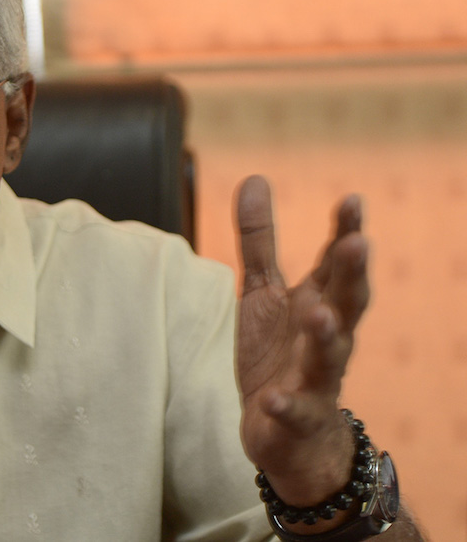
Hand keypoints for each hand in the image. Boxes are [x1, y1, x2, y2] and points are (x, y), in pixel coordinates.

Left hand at [234, 176, 368, 506]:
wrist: (288, 434)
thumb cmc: (280, 354)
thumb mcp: (263, 292)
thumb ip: (259, 240)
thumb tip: (253, 177)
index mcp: (319, 304)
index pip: (336, 265)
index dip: (345, 232)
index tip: (352, 199)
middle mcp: (326, 338)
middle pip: (346, 304)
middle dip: (351, 275)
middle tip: (357, 243)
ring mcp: (315, 379)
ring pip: (328, 357)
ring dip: (326, 336)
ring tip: (320, 314)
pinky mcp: (295, 417)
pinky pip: (293, 411)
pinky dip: (285, 405)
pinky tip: (272, 399)